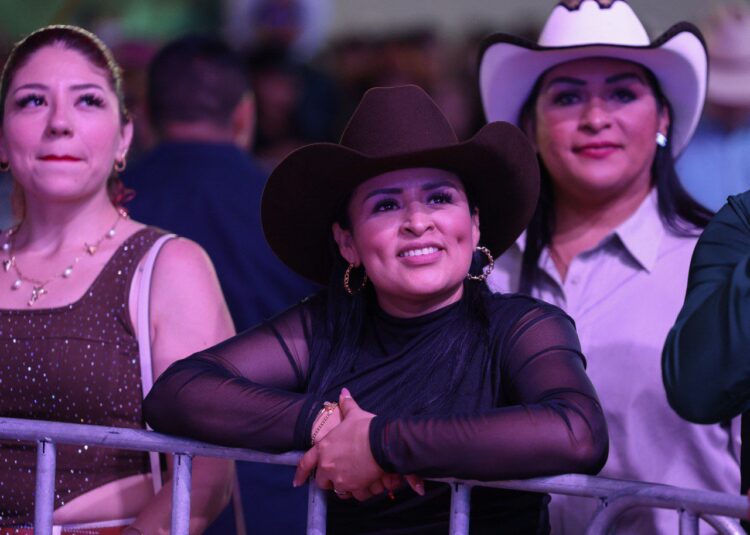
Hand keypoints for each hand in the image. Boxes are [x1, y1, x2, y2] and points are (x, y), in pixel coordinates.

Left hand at [294, 389, 425, 500]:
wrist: (382, 443)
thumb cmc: (366, 428)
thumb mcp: (354, 414)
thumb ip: (347, 405)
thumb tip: (344, 393)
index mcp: (324, 448)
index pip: (306, 463)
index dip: (300, 474)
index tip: (297, 482)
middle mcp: (328, 465)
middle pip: (322, 481)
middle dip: (329, 480)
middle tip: (339, 475)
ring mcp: (339, 478)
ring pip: (337, 490)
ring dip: (343, 487)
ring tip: (354, 480)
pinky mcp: (353, 487)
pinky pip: (354, 495)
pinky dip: (359, 491)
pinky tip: (365, 485)